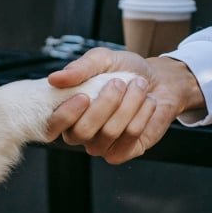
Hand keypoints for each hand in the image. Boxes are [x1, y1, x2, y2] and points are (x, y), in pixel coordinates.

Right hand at [44, 47, 205, 163]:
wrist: (159, 80)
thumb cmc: (124, 70)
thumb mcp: (102, 60)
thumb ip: (79, 69)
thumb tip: (54, 79)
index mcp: (67, 113)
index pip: (52, 127)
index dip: (65, 115)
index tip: (84, 96)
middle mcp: (80, 133)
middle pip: (83, 131)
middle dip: (106, 104)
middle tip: (119, 83)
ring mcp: (101, 146)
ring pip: (110, 132)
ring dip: (129, 103)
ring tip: (139, 86)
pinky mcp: (123, 152)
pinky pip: (130, 136)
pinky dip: (143, 114)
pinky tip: (148, 102)